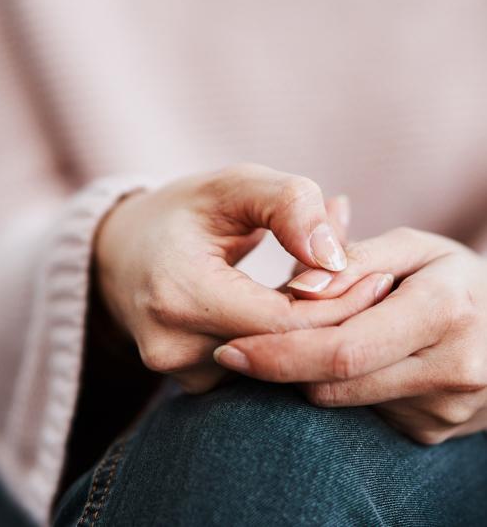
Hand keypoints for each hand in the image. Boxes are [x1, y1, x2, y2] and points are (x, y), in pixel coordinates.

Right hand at [95, 164, 389, 392]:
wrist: (122, 253)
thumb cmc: (181, 212)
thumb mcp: (233, 186)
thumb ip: (289, 206)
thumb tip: (336, 259)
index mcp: (180, 292)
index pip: (286, 321)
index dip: (340, 302)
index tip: (378, 276)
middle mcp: (174, 346)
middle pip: (285, 352)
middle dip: (334, 320)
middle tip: (372, 285)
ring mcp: (179, 372)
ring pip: (275, 368)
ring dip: (310, 331)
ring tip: (330, 289)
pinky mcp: (190, 383)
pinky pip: (255, 371)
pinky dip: (283, 343)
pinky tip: (293, 310)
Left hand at [214, 227, 486, 443]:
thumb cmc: (451, 276)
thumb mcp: (412, 248)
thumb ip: (355, 260)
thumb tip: (300, 289)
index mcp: (444, 312)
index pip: (342, 349)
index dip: (277, 354)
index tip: (228, 349)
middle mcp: (451, 371)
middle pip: (333, 385)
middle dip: (279, 368)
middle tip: (240, 349)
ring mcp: (443, 411)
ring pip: (340, 402)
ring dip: (308, 373)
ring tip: (311, 338)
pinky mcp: (430, 432)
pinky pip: (361, 413)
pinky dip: (338, 387)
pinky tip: (346, 359)